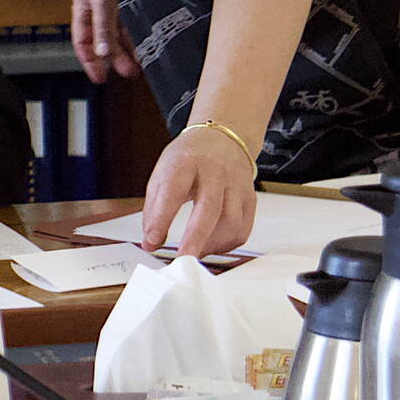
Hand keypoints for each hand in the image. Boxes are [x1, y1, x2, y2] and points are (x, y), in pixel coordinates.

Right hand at [70, 0, 138, 82]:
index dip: (89, 61)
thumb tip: (101, 55)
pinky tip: (147, 42)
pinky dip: (139, 34)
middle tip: (129, 73)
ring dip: (129, 48)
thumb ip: (102, 27)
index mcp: (83, 7)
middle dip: (114, 58)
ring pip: (121, 32)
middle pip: (104, 39)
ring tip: (142, 62)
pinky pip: (134, 20)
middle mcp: (99, 7)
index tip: (100, 79)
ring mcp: (116, 1)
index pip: (82, 41)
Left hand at [140, 124, 257, 258]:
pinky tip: (212, 246)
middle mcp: (214, 172)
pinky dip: (227, 244)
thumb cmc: (188, 158)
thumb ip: (154, 207)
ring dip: (212, 244)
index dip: (162, 218)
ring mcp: (236, 185)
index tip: (152, 240)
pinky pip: (243, 228)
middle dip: (196, 238)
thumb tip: (150, 241)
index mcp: (186, 162)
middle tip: (183, 260)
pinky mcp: (250, 197)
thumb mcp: (163, 172)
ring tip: (194, 253)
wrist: (222, 139)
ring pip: (231, 221)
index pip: (173, 190)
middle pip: (209, 208)